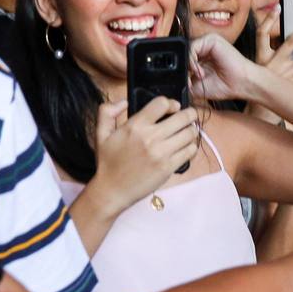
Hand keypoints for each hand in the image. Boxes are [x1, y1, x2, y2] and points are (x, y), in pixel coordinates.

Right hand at [91, 96, 198, 213]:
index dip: (171, 102)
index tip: (173, 107)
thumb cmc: (108, 162)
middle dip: (189, 114)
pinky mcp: (169, 167)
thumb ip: (108, 111)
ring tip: (187, 131)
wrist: (112, 190)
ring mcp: (162, 153)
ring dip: (191, 130)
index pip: (162, 103)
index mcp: (135, 126)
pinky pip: (190, 151)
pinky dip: (191, 146)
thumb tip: (125, 101)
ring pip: (190, 133)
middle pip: (183, 117)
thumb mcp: (101, 133)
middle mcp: (151, 137)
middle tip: (189, 116)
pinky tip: (185, 146)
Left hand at [189, 32, 262, 102]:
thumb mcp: (198, 86)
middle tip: (190, 81)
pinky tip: (200, 71)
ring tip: (199, 76)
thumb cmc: (225, 86)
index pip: (184, 58)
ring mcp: (208, 42)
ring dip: (188, 65)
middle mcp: (205, 48)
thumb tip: (171, 81)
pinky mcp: (212, 39)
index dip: (182, 70)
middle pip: (184, 54)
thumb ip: (185, 80)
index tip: (186, 83)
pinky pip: (193, 46)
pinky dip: (192, 60)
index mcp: (202, 57)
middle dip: (184, 69)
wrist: (242, 85)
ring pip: (187, 50)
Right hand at [256, 9, 292, 87]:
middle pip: (291, 42)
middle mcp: (274, 64)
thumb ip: (271, 48)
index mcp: (262, 57)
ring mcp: (286, 74)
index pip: (262, 33)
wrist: (261, 106)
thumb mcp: (259, 62)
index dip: (269, 19)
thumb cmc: (261, 81)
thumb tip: (284, 32)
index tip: (278, 6)